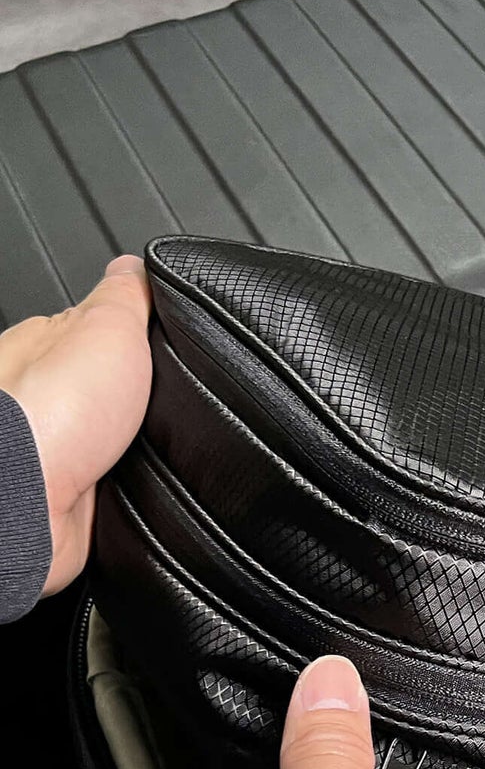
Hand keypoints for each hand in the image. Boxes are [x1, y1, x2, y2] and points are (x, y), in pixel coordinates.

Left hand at [0, 255, 152, 594]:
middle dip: (148, 400)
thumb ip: (124, 296)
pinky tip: (144, 480)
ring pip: (118, 442)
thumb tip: (136, 266)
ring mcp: (53, 452)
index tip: (173, 348)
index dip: (143, 341)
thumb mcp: (105, 325)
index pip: (100, 335)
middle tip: (171, 402)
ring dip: (144, 446)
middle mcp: (40, 400)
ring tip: (161, 444)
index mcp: (40, 347)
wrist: (27, 501)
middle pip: (112, 392)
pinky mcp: (71, 502)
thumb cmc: (47, 416)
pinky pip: (119, 490)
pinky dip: (138, 487)